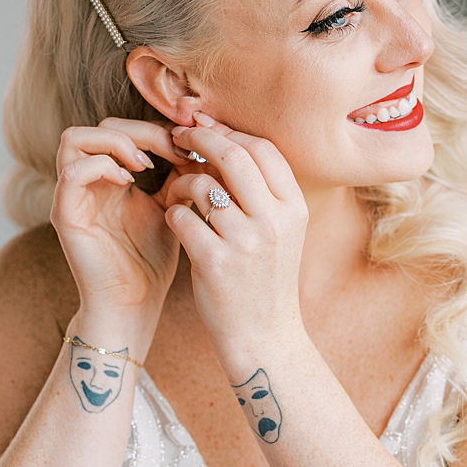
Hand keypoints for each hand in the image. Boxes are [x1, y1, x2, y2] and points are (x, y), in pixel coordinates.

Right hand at [50, 118, 186, 323]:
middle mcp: (86, 180)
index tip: (189, 146)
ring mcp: (71, 196)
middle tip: (173, 150)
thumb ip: (180, 175)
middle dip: (142, 130)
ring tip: (147, 164)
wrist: (135, 303)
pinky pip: (71, 173)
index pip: (123, 128)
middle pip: (101, 125)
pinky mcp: (64, 215)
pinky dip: (102, 167)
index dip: (156, 128)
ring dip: (116, 142)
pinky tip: (130, 181)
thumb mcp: (173, 207)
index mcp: (110, 176)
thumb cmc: (152, 259)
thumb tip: (204, 144)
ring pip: (75, 138)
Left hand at [160, 115, 309, 365]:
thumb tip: (224, 142)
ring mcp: (247, 242)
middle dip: (200, 140)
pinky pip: (182, 216)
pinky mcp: (216, 262)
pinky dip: (172, 213)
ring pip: (202, 185)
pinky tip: (176, 222)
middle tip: (178, 139)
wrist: (265, 337)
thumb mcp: (282, 233)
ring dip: (181, 183)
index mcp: (294, 209)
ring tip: (177, 194)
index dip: (229, 131)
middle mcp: (275, 222)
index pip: (263, 149)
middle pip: (233, 156)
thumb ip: (262, 192)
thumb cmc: (266, 280)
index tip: (205, 129)